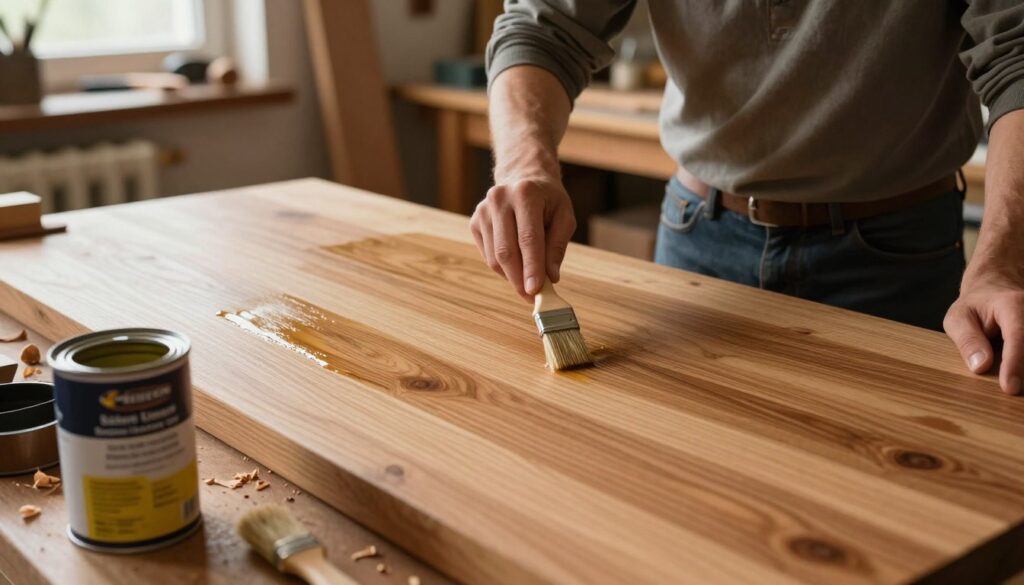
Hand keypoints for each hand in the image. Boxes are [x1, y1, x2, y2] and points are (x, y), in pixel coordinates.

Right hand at [470, 176, 575, 300]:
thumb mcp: (564, 216)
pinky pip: (488, 255)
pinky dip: (503, 268)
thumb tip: (551, 277)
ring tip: (528, 281)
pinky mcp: (475, 222)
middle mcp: (500, 199)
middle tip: (532, 297)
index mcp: (525, 194)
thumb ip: (557, 246)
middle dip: (519, 279)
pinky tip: (517, 265)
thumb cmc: (548, 199)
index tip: (536, 291)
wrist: (523, 177)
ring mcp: (483, 210)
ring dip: (512, 276)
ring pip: (495, 257)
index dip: (532, 268)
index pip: (528, 238)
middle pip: (507, 251)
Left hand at [944, 267, 1023, 394]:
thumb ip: (968, 340)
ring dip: (1023, 369)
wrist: (997, 287)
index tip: (1010, 388)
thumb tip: (980, 366)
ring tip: (1009, 380)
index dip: (1014, 364)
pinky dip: (1023, 366)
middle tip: (1009, 390)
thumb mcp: (959, 317)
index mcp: (1013, 305)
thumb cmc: (976, 306)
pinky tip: (1017, 375)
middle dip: (1023, 371)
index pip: (1018, 336)